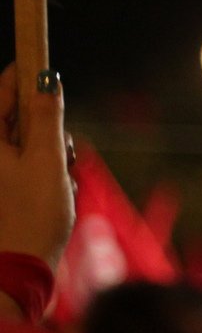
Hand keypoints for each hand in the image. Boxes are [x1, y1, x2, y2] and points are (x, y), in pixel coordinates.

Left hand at [0, 65, 71, 266]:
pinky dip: (47, 172)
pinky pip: (30, 165)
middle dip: (47, 126)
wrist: (22, 263)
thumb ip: (47, 117)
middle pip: (19, 117)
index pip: (3, 91)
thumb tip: (47, 81)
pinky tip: (57, 192)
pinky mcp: (6, 189)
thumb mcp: (47, 159)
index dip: (26, 75)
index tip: (46, 68)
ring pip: (29, 142)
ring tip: (62, 179)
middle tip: (64, 147)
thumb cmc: (32, 212)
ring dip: (52, 152)